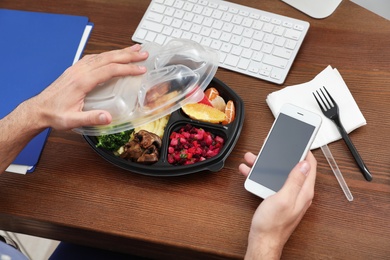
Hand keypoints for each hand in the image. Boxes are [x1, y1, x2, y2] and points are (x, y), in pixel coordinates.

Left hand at [0, 45, 147, 173]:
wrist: (38, 109)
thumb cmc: (55, 115)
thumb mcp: (72, 120)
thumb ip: (90, 118)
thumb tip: (108, 117)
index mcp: (82, 81)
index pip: (109, 70)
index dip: (127, 69)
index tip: (141, 69)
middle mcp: (80, 71)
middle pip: (108, 58)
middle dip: (128, 55)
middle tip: (143, 53)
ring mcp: (77, 68)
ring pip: (102, 56)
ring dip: (119, 52)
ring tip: (133, 50)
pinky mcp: (75, 69)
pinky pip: (94, 58)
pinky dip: (107, 54)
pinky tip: (112, 55)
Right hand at [239, 152, 316, 258]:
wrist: (262, 241)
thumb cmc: (272, 224)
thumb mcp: (283, 198)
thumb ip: (295, 180)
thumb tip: (304, 164)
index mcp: (303, 191)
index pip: (310, 166)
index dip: (304, 151)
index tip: (298, 141)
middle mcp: (298, 193)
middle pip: (293, 167)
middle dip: (281, 156)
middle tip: (272, 147)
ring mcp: (288, 196)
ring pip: (279, 174)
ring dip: (267, 165)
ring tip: (254, 158)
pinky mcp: (279, 199)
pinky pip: (271, 182)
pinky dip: (262, 175)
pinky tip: (250, 172)